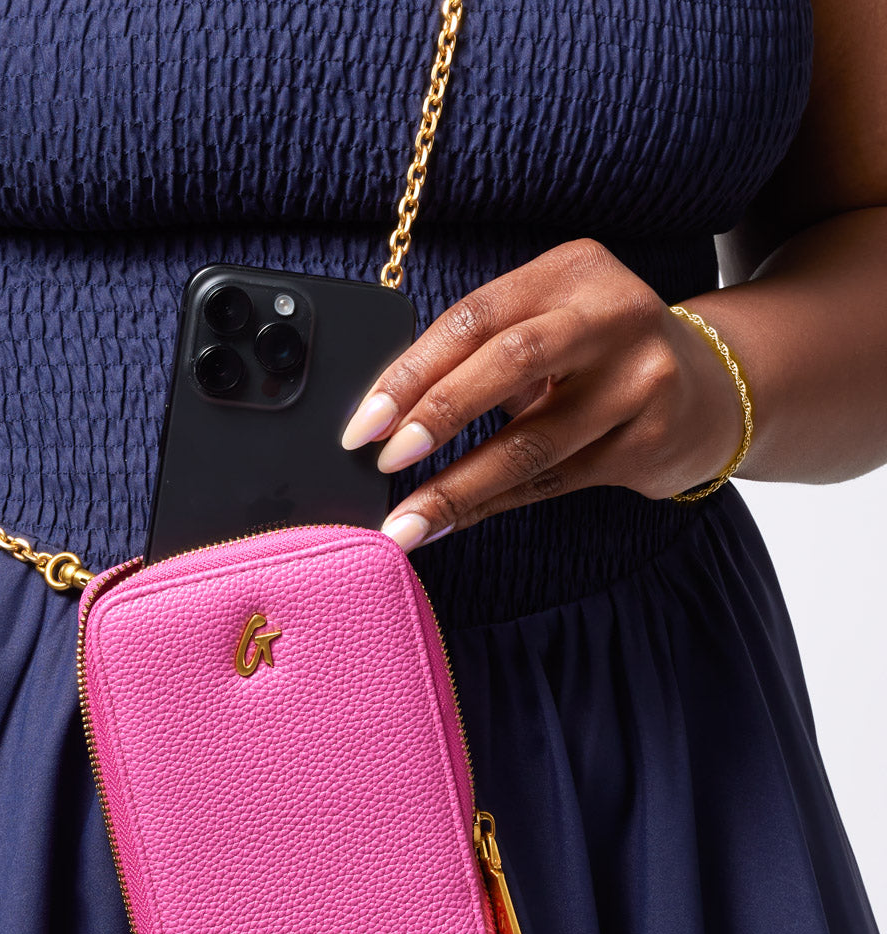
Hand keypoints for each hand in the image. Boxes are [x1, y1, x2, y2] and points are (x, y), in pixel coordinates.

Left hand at [339, 239, 748, 550]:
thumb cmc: (598, 357)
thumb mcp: (550, 326)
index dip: (411, 372)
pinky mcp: (651, 441)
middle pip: (507, 364)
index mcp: (573, 270)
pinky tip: (450, 522)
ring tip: (405, 521)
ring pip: (530, 443)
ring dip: (457, 488)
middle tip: (383, 459)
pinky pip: (551, 482)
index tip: (363, 422)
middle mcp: (613, 315)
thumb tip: (384, 418)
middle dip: (436, 415)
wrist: (710, 391)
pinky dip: (491, 506)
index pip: (475, 317)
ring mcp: (642, 380)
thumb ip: (482, 353)